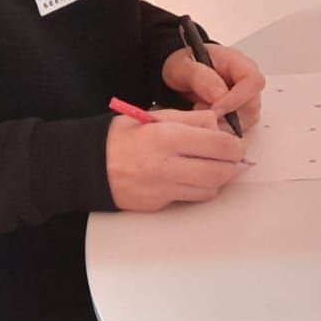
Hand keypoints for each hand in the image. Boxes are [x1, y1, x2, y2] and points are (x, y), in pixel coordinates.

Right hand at [106, 108, 247, 211]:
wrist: (86, 165)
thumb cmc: (122, 136)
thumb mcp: (156, 116)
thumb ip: (192, 120)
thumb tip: (220, 128)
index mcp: (168, 137)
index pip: (220, 145)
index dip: (235, 145)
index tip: (234, 143)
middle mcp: (167, 166)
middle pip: (221, 171)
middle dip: (233, 164)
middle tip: (231, 157)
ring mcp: (162, 189)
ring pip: (211, 189)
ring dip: (219, 178)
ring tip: (213, 166)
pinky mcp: (157, 204)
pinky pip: (191, 198)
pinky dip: (201, 189)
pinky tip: (194, 177)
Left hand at [161, 43, 265, 128]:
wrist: (180, 73)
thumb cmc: (183, 66)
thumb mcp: (183, 67)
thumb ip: (201, 77)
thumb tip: (220, 95)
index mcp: (238, 62)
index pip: (253, 82)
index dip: (237, 98)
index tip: (214, 108)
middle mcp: (248, 81)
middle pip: (252, 105)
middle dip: (226, 115)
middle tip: (200, 110)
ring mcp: (246, 98)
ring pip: (246, 120)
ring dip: (221, 123)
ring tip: (199, 111)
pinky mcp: (241, 113)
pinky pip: (237, 127)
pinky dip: (219, 128)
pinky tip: (205, 119)